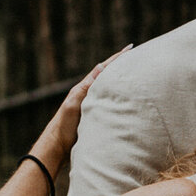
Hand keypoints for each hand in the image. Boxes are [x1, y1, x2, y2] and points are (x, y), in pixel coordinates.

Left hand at [34, 47, 130, 171]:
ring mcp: (93, 104)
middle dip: (122, 66)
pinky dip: (120, 96)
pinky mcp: (96, 116)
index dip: (117, 59)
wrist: (57, 146)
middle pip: (109, 76)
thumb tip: (100, 67)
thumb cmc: (63, 126)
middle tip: (138, 57)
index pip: (103, 69)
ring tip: (136, 73)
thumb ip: (86, 87)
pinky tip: (127, 97)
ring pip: (110, 89)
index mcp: (85, 88)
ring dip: (122, 81)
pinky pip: (111, 101)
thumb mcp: (74, 104)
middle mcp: (90, 94)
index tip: (130, 49)